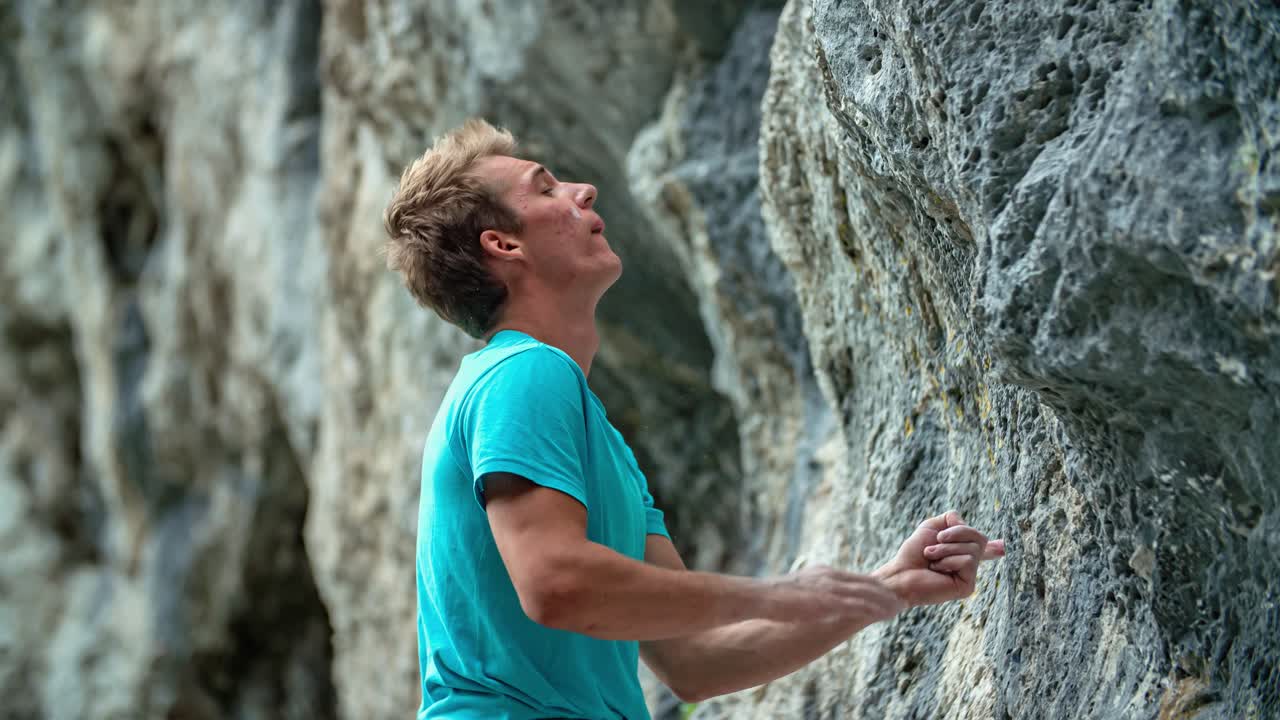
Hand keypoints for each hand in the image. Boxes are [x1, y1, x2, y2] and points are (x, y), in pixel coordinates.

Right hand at [762, 565, 905, 628]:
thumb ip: (813, 594)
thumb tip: (819, 604)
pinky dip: (874, 608)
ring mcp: (829, 587)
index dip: (874, 586)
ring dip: (885, 600)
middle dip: (885, 592)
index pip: (855, 578)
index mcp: (822, 573)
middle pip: (865, 582)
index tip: (888, 593)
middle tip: (902, 601)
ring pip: (866, 591)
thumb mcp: (798, 591)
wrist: (758, 597)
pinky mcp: (827, 601)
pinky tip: (886, 614)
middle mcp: (829, 576)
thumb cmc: (773, 598)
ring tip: (900, 607)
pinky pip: (857, 604)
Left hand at [875, 511, 1004, 607]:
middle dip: (955, 533)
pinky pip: (968, 561)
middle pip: (979, 537)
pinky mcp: (968, 586)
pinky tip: (938, 570)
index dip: (995, 548)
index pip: (984, 548)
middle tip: (936, 542)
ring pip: (973, 548)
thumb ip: (951, 519)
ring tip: (932, 558)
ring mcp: (969, 575)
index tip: (1004, 547)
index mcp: (960, 551)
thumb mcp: (932, 527)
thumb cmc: (914, 552)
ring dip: (946, 548)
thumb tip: (967, 526)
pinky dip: (949, 560)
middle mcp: (968, 563)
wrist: (901, 572)